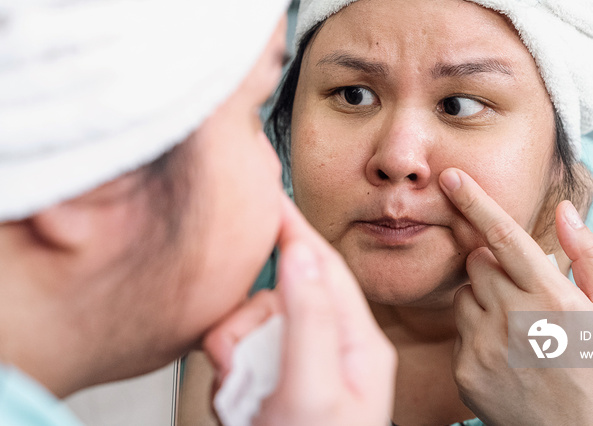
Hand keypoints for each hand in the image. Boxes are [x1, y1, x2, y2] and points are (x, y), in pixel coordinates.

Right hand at [205, 194, 395, 425]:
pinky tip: (236, 407)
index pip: (325, 265)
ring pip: (250, 328)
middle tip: (232, 359)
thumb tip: (300, 254)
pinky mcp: (273, 384)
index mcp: (358, 344)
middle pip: (276, 299)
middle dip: (245, 325)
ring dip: (233, 358)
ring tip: (240, 399)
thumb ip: (308, 320)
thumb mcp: (313, 391)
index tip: (270, 194)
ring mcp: (301, 367)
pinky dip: (227, 380)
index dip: (296, 228)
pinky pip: (238, 357)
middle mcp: (332, 348)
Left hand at [439, 168, 592, 425]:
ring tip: (513, 326)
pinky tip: (502, 351)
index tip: (451, 176)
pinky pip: (458, 330)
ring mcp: (485, 344)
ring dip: (482, 299)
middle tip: (517, 290)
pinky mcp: (464, 368)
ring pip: (463, 294)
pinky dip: (475, 331)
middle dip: (490, 264)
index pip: (504, 236)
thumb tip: (566, 209)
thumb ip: (588, 253)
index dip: (475, 202)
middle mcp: (514, 316)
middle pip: (477, 262)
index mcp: (550, 295)